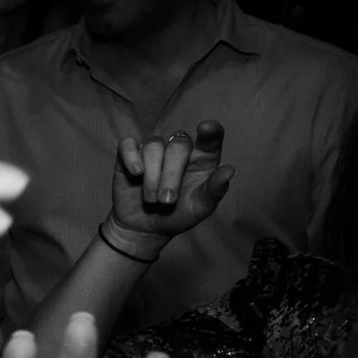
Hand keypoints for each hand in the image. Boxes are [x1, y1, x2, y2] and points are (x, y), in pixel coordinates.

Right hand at [108, 121, 231, 252]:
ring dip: (152, 176)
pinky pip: (128, 145)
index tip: (206, 128)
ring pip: (153, 146)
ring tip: (152, 199)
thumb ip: (215, 190)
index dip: (210, 130)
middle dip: (171, 175)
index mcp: (202, 158)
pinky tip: (136, 173)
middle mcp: (179, 150)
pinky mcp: (129, 156)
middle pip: (178, 145)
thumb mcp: (200, 208)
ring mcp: (154, 151)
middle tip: (167, 201)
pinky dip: (131, 157)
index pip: (210, 137)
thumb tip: (229, 170)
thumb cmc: (179, 215)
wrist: (146, 228)